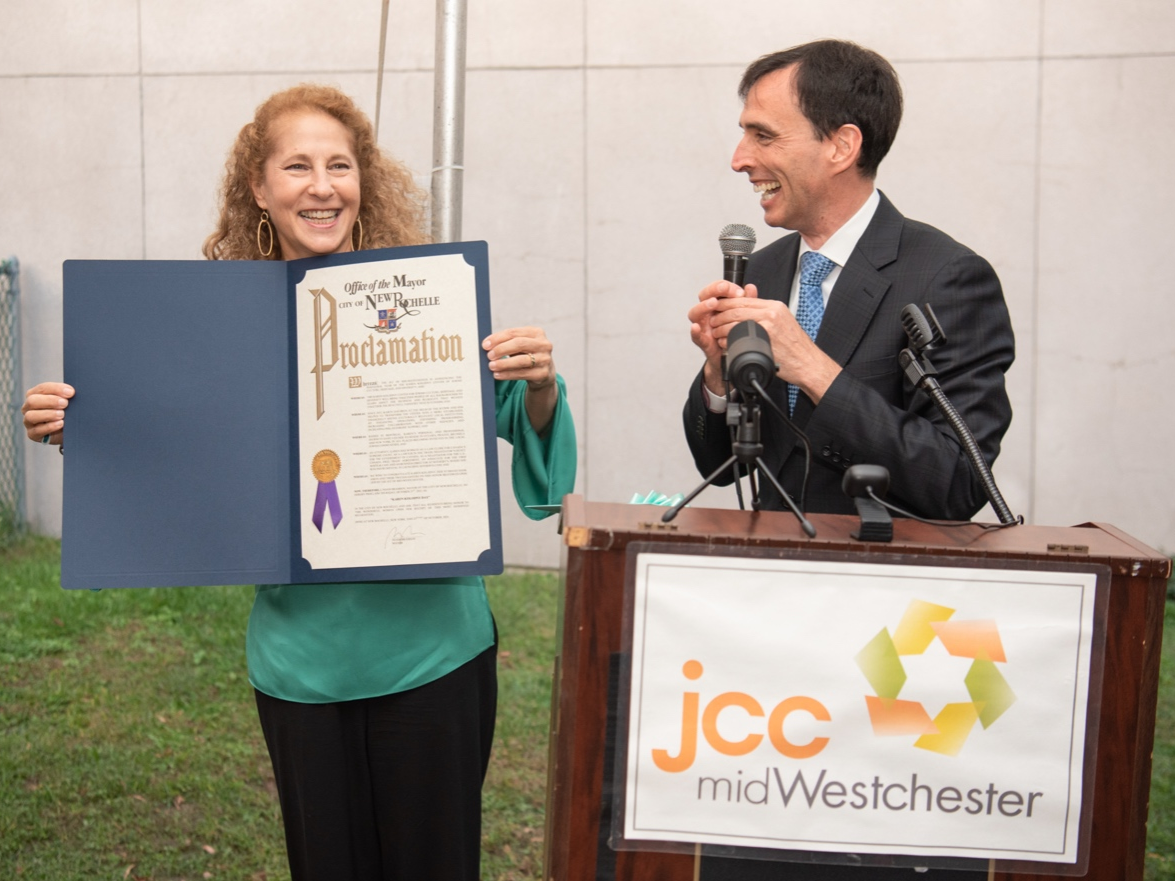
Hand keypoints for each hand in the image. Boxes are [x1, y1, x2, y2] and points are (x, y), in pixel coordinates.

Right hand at [22, 382, 73, 444]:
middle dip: (50, 401)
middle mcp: (28, 407)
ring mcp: (28, 421)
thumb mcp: (67, 403)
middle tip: (65, 403)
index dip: (56, 389)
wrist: (68, 431)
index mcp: (35, 394)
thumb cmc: (67, 412)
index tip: (71, 392)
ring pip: (31, 416)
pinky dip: (50, 427)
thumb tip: (71, 392)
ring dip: (48, 414)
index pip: (42, 388)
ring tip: (62, 414)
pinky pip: (37, 430)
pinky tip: (60, 424)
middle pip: (32, 401)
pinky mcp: (32, 434)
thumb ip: (67, 396)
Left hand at [483, 327, 557, 431]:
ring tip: (491, 366)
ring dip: (503, 363)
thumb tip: (487, 345)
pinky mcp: (543, 374)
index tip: (485, 345)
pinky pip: (522, 374)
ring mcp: (545, 359)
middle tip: (489, 355)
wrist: (544, 373)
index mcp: (537, 332)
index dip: (498, 338)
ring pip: (521, 360)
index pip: (514, 332)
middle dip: (501, 349)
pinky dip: (508, 374)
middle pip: (519, 344)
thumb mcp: (521, 345)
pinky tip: (497, 375)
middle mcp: (544, 344)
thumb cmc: (527, 355)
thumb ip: (507, 342)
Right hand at [688, 280, 746, 395]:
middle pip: (703, 296)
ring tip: (712, 303)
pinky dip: (695, 331)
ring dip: (703, 306)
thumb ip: (747, 301)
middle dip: (713, 290)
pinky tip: (696, 327)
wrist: (733, 356)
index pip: (716, 289)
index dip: (725, 286)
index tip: (739, 291)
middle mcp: (708, 313)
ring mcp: (703, 327)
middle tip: (724, 289)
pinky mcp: (703, 341)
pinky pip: (696, 336)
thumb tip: (750, 288)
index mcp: (717, 305)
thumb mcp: (744, 315)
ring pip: (695, 313)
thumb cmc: (735, 333)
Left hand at [708, 291, 841, 404]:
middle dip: (719, 314)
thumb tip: (748, 311)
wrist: (808, 364)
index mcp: (775, 306)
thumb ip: (765, 316)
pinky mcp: (765, 336)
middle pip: (737, 307)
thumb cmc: (795, 348)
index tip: (717, 308)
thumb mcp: (782, 324)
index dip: (726, 303)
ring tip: (716, 333)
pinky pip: (739, 334)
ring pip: (735, 318)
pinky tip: (723, 343)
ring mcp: (768, 323)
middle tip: (712, 321)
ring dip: (720, 326)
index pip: (744, 299)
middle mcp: (772, 311)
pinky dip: (726, 338)